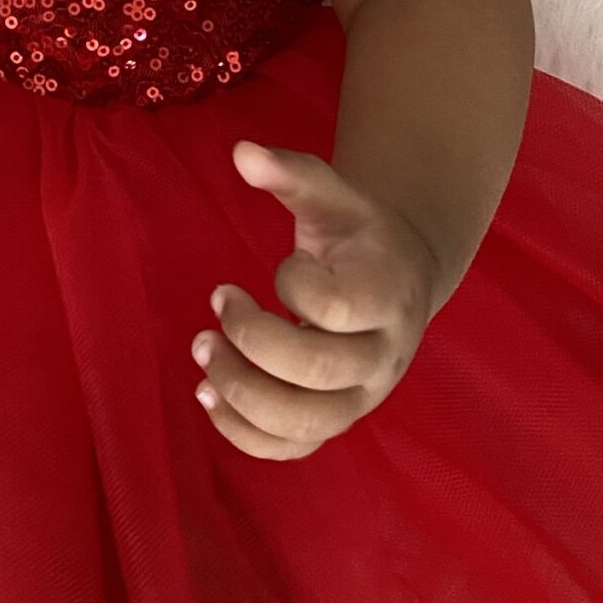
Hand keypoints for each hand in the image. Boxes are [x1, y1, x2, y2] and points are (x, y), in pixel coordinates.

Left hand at [191, 139, 438, 460]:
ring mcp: (360, 398)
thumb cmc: (357, 234)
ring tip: (202, 352)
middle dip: (249, 340)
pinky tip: (208, 395)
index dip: (290, 285)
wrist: (400, 279)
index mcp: (386, 297)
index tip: (279, 264)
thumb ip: (291, 172)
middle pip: (314, 373)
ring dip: (239, 391)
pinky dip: (243, 434)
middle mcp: (381, 357)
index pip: (333, 309)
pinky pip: (292, 449)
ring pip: (303, 423)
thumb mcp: (333, 194)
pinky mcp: (335, 421)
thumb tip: (241, 153)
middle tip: (216, 302)